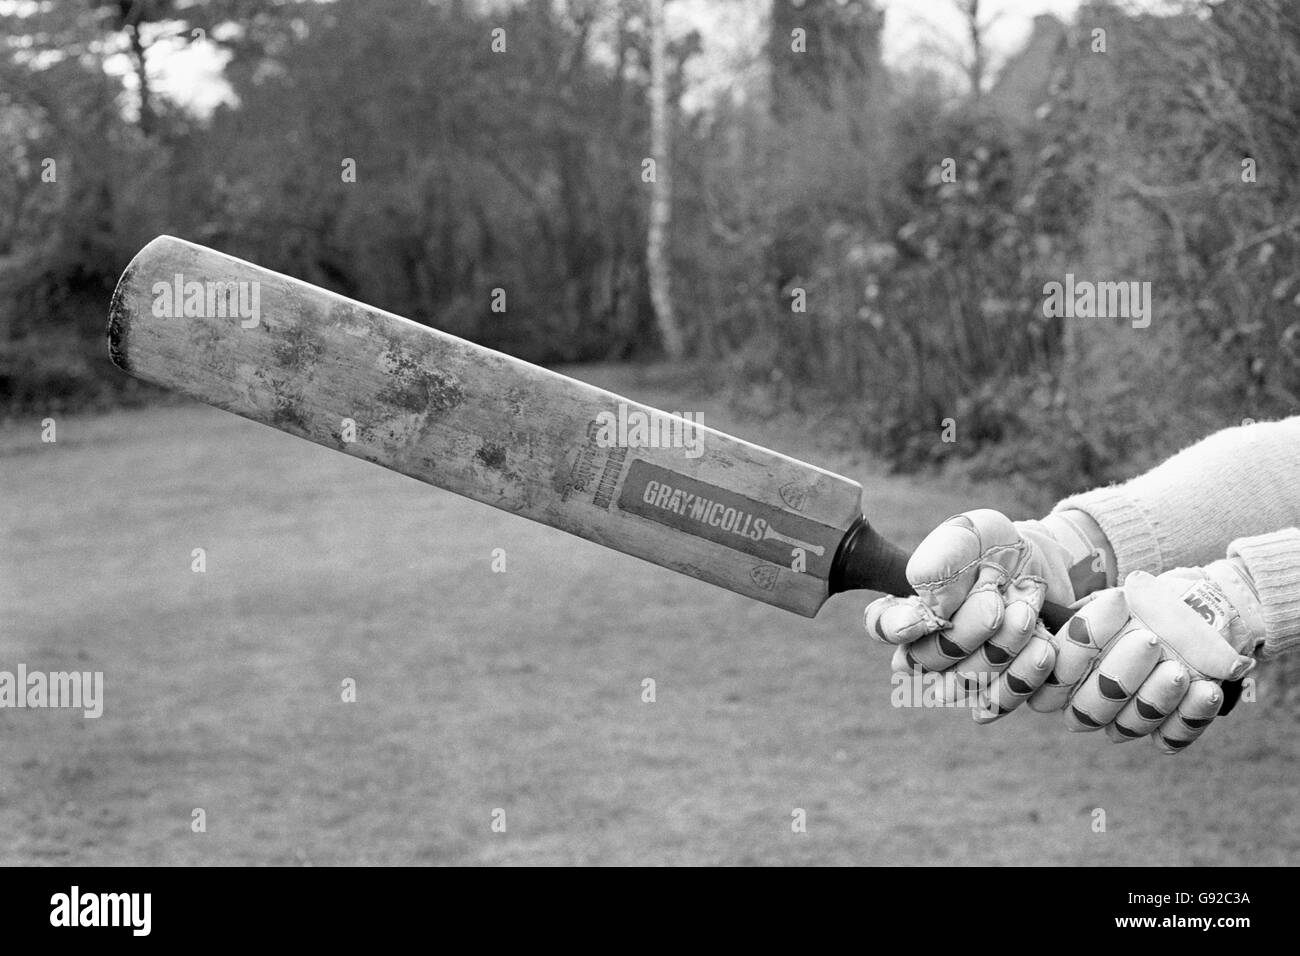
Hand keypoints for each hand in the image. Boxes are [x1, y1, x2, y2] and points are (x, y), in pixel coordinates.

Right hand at [864, 508, 1113, 706]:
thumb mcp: (967, 533)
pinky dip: (1027, 672)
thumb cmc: (994, 548)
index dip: (896, 628)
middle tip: (996, 599)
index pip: (881, 626)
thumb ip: (940, 562)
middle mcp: (929, 647)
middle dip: (968, 630)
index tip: (924, 617)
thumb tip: (933, 608)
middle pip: (930, 661)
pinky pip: (1003, 701)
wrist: (1043, 565)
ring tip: (1027, 613)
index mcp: (909, 606)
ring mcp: (963, 676)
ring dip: (1003, 646)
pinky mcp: (1000, 692)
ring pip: (967, 684)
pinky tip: (1042, 645)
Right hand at [1050, 563, 1261, 752]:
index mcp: (1065, 664)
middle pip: (1088, 708)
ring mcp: (1124, 717)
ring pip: (1127, 725)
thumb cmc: (1151, 604)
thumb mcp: (1127, 596)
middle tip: (1150, 641)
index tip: (1110, 611)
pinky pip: (1170, 738)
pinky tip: (1206, 690)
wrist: (1197, 619)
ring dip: (1155, 698)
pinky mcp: (1163, 731)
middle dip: (1119, 675)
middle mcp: (1087, 696)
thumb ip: (1111, 604)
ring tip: (1179, 671)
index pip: (1056, 668)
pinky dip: (1189, 716)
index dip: (1078, 646)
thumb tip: (1113, 601)